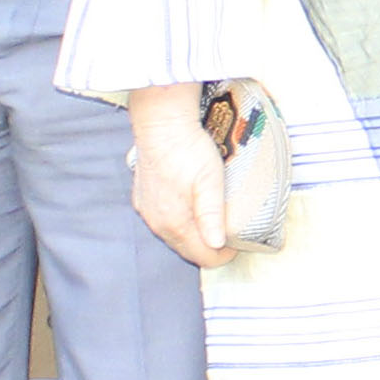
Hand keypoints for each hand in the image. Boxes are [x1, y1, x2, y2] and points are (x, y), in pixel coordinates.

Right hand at [127, 83, 234, 268]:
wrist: (160, 123)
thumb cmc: (188, 149)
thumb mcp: (210, 182)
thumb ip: (211, 215)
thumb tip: (216, 245)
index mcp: (175, 223)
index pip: (202, 256)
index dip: (223, 255)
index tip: (238, 245)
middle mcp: (156, 222)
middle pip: (186, 249)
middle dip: (208, 248)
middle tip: (228, 235)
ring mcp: (146, 211)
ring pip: (172, 236)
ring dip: (192, 236)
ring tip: (211, 223)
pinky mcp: (141, 198)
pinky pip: (161, 221)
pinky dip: (177, 223)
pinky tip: (188, 210)